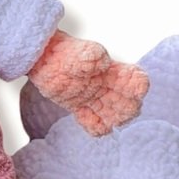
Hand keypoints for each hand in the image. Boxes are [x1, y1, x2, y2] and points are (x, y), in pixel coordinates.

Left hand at [28, 30, 148, 136]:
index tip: (130, 92)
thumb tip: (103, 61)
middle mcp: (106, 86)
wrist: (41, 57)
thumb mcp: (77, 52)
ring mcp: (94, 97)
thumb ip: (91, 56)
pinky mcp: (79, 106)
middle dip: (126, 110)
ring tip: (103, 118)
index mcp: (112, 71)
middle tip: (112, 109)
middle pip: (128, 103)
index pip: (137, 82)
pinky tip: (86, 121)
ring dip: (113, 120)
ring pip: (113, 114)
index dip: (137, 89)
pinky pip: (94, 122)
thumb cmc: (61, 51)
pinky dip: (95, 127)